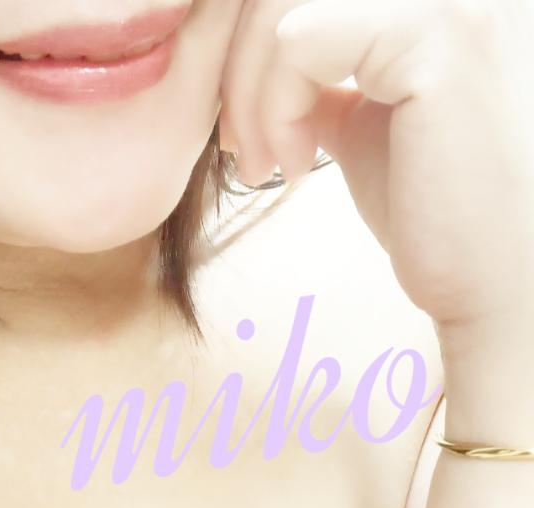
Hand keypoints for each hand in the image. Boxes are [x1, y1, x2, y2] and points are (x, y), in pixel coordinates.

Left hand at [219, 0, 533, 358]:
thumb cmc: (429, 206)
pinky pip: (298, 41)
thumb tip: (265, 55)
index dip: (245, 42)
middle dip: (231, 63)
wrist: (484, 273)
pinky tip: (296, 167)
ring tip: (263, 164)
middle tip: (239, 147)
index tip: (240, 123)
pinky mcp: (436, 34)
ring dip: (246, 93)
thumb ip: (322, 76)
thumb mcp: (361, 120)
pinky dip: (275, 107)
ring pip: (279, 5)